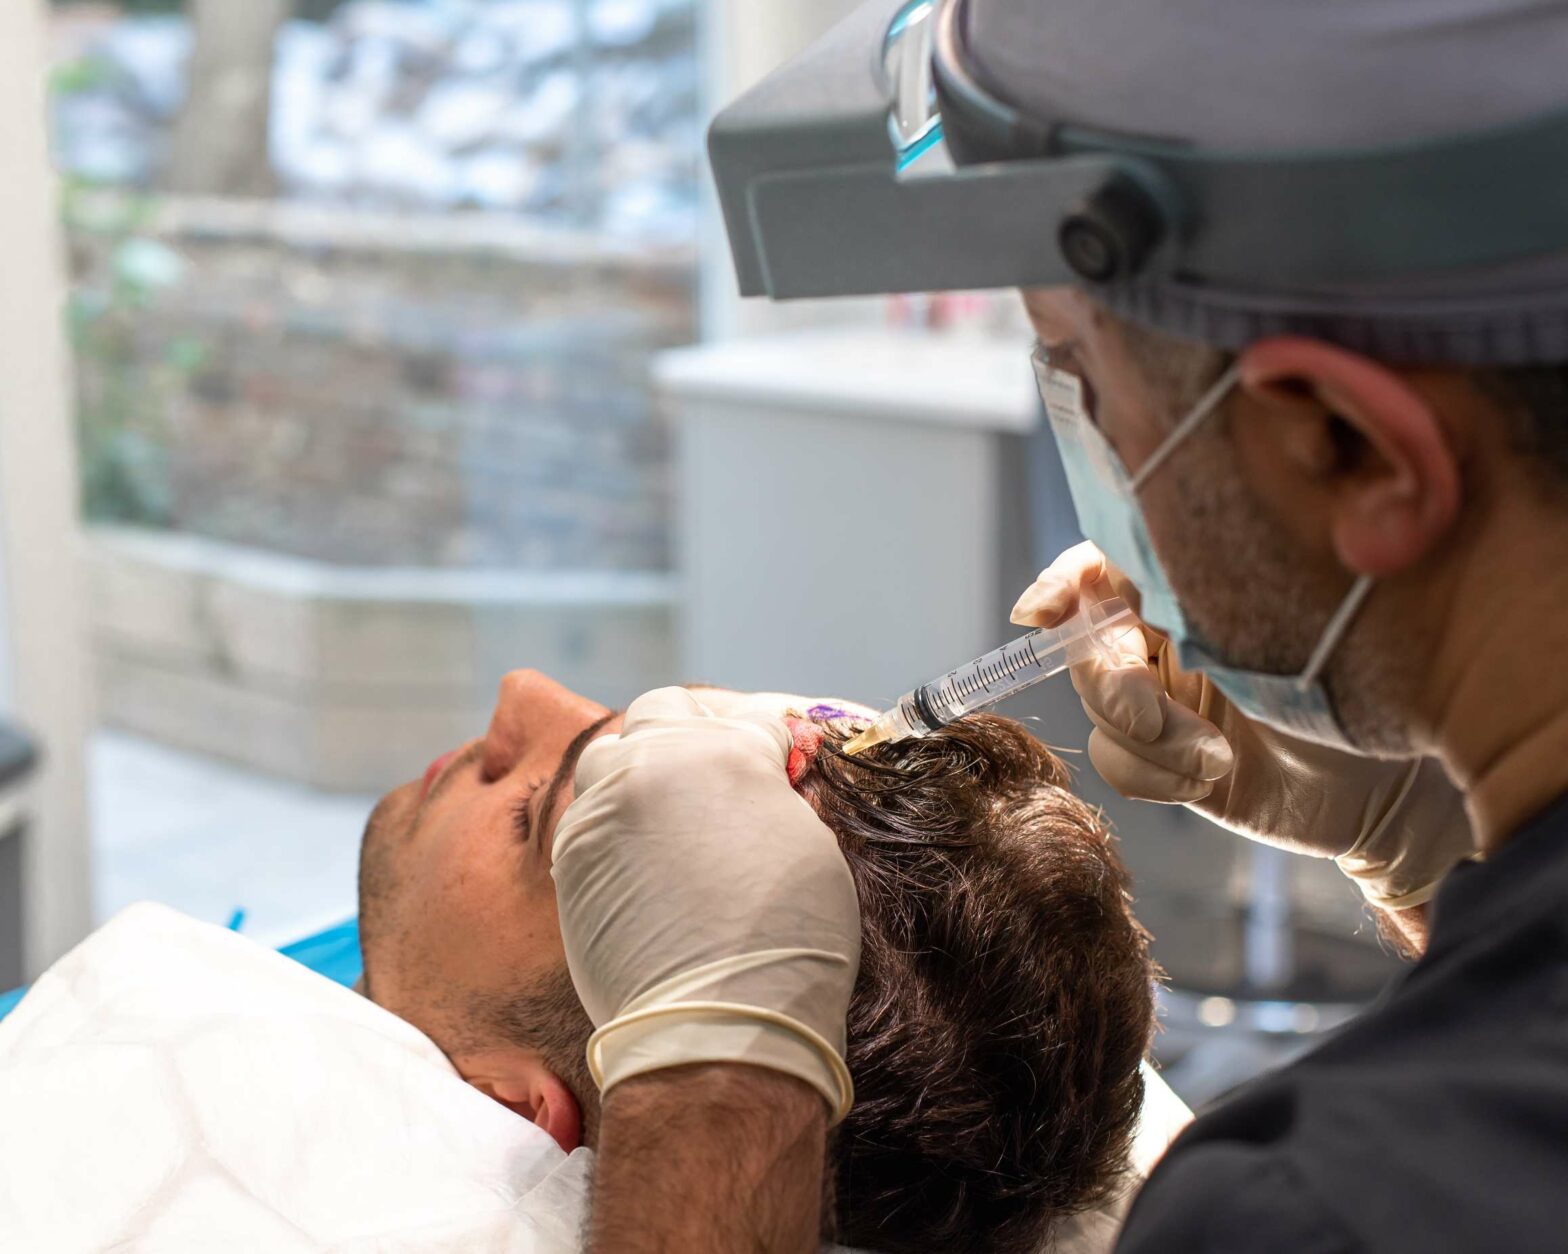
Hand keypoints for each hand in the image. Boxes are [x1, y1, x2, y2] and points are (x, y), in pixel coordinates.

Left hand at [552, 687, 858, 1120]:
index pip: (750, 718)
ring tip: (665, 815)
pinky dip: (612, 824)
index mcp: (730, 750)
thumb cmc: (788, 942)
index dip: (768, 743)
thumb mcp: (809, 846)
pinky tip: (639, 862)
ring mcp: (605, 805)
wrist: (716, 1023)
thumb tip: (759, 785)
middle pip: (664, 710)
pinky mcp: (570, 853)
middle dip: (689, 730)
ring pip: (611, 755)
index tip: (774, 765)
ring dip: (638, 771)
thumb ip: (773, 795)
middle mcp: (657, 762)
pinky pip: (588, 814)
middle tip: (712, 773)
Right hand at [1012, 542, 1473, 909]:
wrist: (1395, 781)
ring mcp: (1157, 699)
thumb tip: (1120, 576)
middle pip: (1087, 646)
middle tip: (1157, 715)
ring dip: (1152, 741)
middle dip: (1115, 687)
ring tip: (1220, 756)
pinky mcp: (1161, 760)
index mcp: (1187, 584)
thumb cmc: (1362, 678)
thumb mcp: (1289, 619)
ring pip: (1098, 713)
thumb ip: (1212, 591)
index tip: (1040, 615)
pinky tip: (1213, 777)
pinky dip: (1158, 776)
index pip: (1101, 566)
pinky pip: (1118, 765)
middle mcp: (1162, 635)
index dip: (1061, 585)